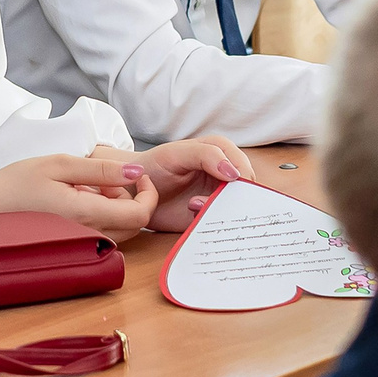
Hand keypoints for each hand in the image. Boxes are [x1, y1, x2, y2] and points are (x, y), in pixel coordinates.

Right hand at [0, 152, 156, 238]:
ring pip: (120, 231)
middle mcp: (88, 236)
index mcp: (87, 215)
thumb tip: (136, 171)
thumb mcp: (59, 163)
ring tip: (87, 186)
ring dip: (115, 207)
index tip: (137, 175)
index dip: (148, 194)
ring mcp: (80, 244)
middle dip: (130, 198)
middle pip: (135, 226)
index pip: (141, 216)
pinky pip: (102, 235)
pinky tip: (78, 199)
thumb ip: (102, 169)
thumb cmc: (15, 184)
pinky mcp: (72, 245)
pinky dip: (101, 216)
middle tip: (104, 178)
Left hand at [135, 138, 256, 231]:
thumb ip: (205, 155)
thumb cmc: (153, 165)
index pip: (243, 167)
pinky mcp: (209, 216)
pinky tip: (194, 216)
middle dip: (232, 199)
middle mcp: (224, 175)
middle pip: (245, 192)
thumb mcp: (176, 154)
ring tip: (193, 205)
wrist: (132, 190)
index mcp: (221, 152)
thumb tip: (234, 173)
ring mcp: (218, 197)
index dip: (240, 178)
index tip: (226, 185)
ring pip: (236, 210)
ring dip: (221, 212)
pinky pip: (222, 224)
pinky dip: (214, 224)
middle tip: (205, 200)